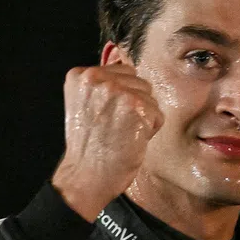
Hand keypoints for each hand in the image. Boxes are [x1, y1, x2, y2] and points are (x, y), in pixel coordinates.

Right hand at [51, 64, 162, 220]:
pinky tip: (131, 140)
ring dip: (143, 118)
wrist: (86, 175)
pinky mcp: (136, 108)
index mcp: (81, 75)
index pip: (124, 72)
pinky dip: (150, 130)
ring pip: (150, 98)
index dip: (122, 97)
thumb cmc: (89, 145)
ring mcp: (117, 92)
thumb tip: (128, 64)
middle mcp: (97, 78)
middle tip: (115, 128)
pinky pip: (158, 114)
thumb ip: (102, 84)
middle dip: (134, 106)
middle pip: (140, 82)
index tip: (107, 117)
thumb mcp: (85, 104)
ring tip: (122, 134)